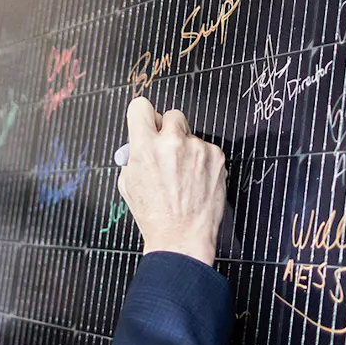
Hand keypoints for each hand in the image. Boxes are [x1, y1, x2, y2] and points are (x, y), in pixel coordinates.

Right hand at [116, 97, 226, 265]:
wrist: (181, 237)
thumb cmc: (154, 216)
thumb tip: (138, 141)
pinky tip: (195, 180)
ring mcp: (197, 148)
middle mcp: (172, 143)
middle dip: (168, 130)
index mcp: (145, 147)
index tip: (146, 122)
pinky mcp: (216, 156)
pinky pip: (206, 148)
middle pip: (171, 114)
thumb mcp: (129, 183)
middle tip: (167, 150)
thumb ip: (133, 155)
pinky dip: (201, 161)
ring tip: (182, 176)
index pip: (141, 106)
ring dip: (186, 148)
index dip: (143, 115)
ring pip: (190, 134)